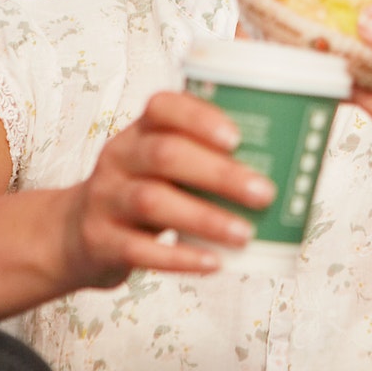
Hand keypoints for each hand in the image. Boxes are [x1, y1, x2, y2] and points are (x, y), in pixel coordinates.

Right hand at [59, 91, 274, 287]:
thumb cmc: (143, 188)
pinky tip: (214, 263)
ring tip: (246, 234)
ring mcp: (107, 199)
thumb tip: (295, 148)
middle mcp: (120, 158)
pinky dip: (179, 258)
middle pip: (164, 155)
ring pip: (153, 202)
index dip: (199, 118)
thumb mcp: (162, 159)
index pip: (162, 107)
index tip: (238, 136)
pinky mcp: (102, 241)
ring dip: (205, 218)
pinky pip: (139, 250)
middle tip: (266, 193)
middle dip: (219, 174)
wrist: (76, 232)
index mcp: (140, 130)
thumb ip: (208, 152)